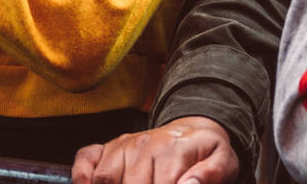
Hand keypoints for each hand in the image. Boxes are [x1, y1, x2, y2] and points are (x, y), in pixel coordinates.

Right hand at [71, 116, 239, 183]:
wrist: (191, 128)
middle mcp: (142, 145)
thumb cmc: (205, 151)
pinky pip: (85, 161)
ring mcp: (122, 145)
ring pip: (105, 179)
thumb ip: (211, 174)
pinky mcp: (108, 147)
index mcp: (170, 150)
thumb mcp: (224, 162)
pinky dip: (83, 178)